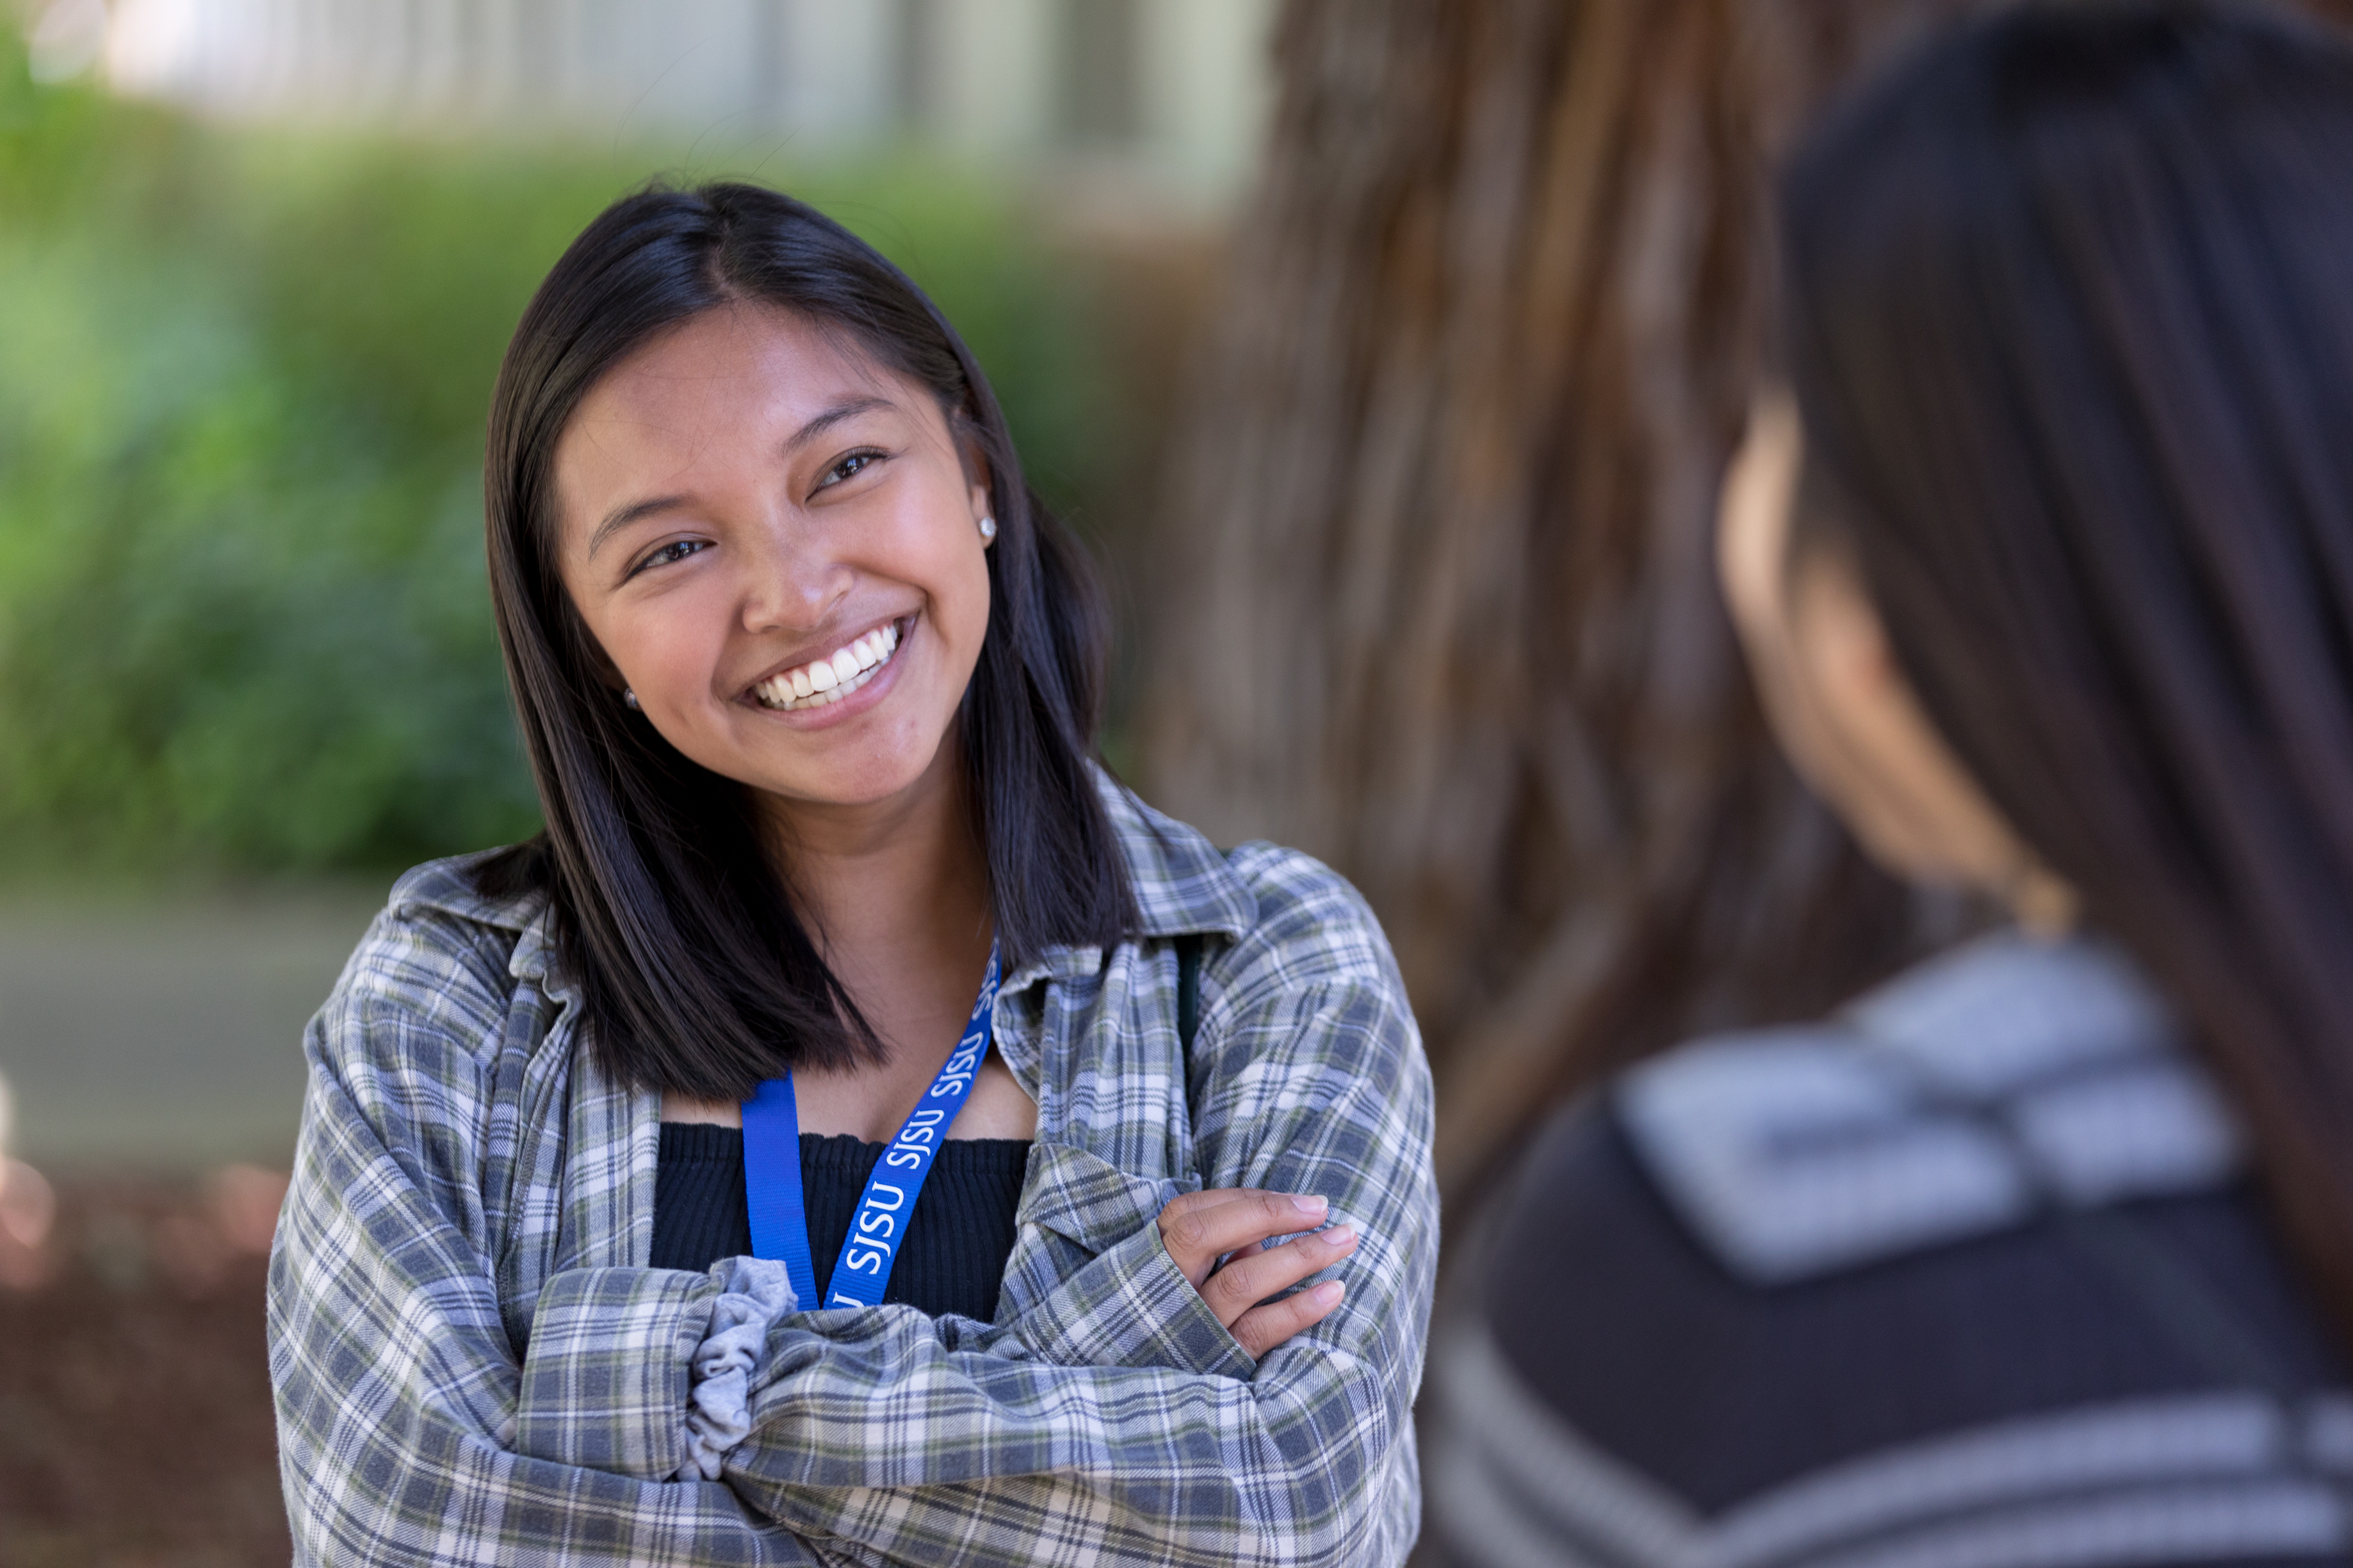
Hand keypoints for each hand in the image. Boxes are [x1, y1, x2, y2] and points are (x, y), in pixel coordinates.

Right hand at [1155, 1189, 1358, 1358]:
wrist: (1147, 1403)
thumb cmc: (1173, 1323)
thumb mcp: (1180, 1284)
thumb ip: (1214, 1256)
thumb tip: (1260, 1240)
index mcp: (1153, 1260)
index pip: (1191, 1212)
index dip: (1247, 1199)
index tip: (1298, 1200)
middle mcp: (1166, 1288)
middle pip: (1207, 1234)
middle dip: (1271, 1214)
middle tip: (1323, 1209)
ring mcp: (1190, 1325)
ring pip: (1241, 1280)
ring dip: (1299, 1255)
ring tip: (1345, 1242)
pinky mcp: (1216, 1361)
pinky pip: (1259, 1331)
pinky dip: (1299, 1309)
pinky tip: (1334, 1291)